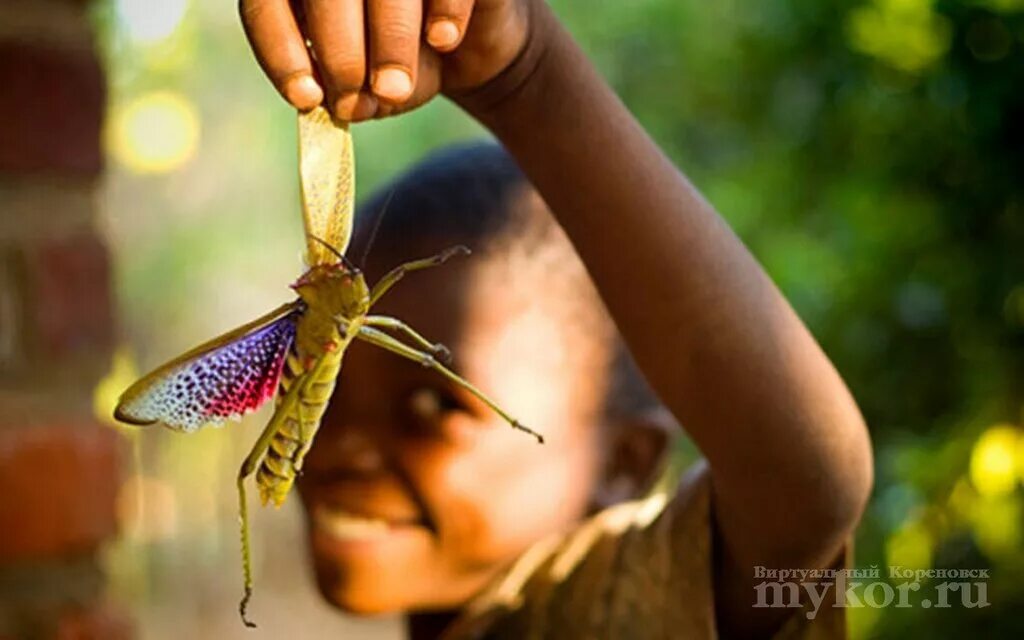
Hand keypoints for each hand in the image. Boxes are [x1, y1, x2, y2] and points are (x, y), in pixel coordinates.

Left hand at [240, 0, 531, 120]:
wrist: (463, 42)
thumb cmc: (398, 61)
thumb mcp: (370, 89)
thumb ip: (352, 98)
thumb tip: (351, 105)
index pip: (268, 4)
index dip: (280, 52)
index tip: (307, 99)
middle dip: (340, 55)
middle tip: (357, 102)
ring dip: (390, 41)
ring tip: (397, 90)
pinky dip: (444, 11)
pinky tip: (442, 41)